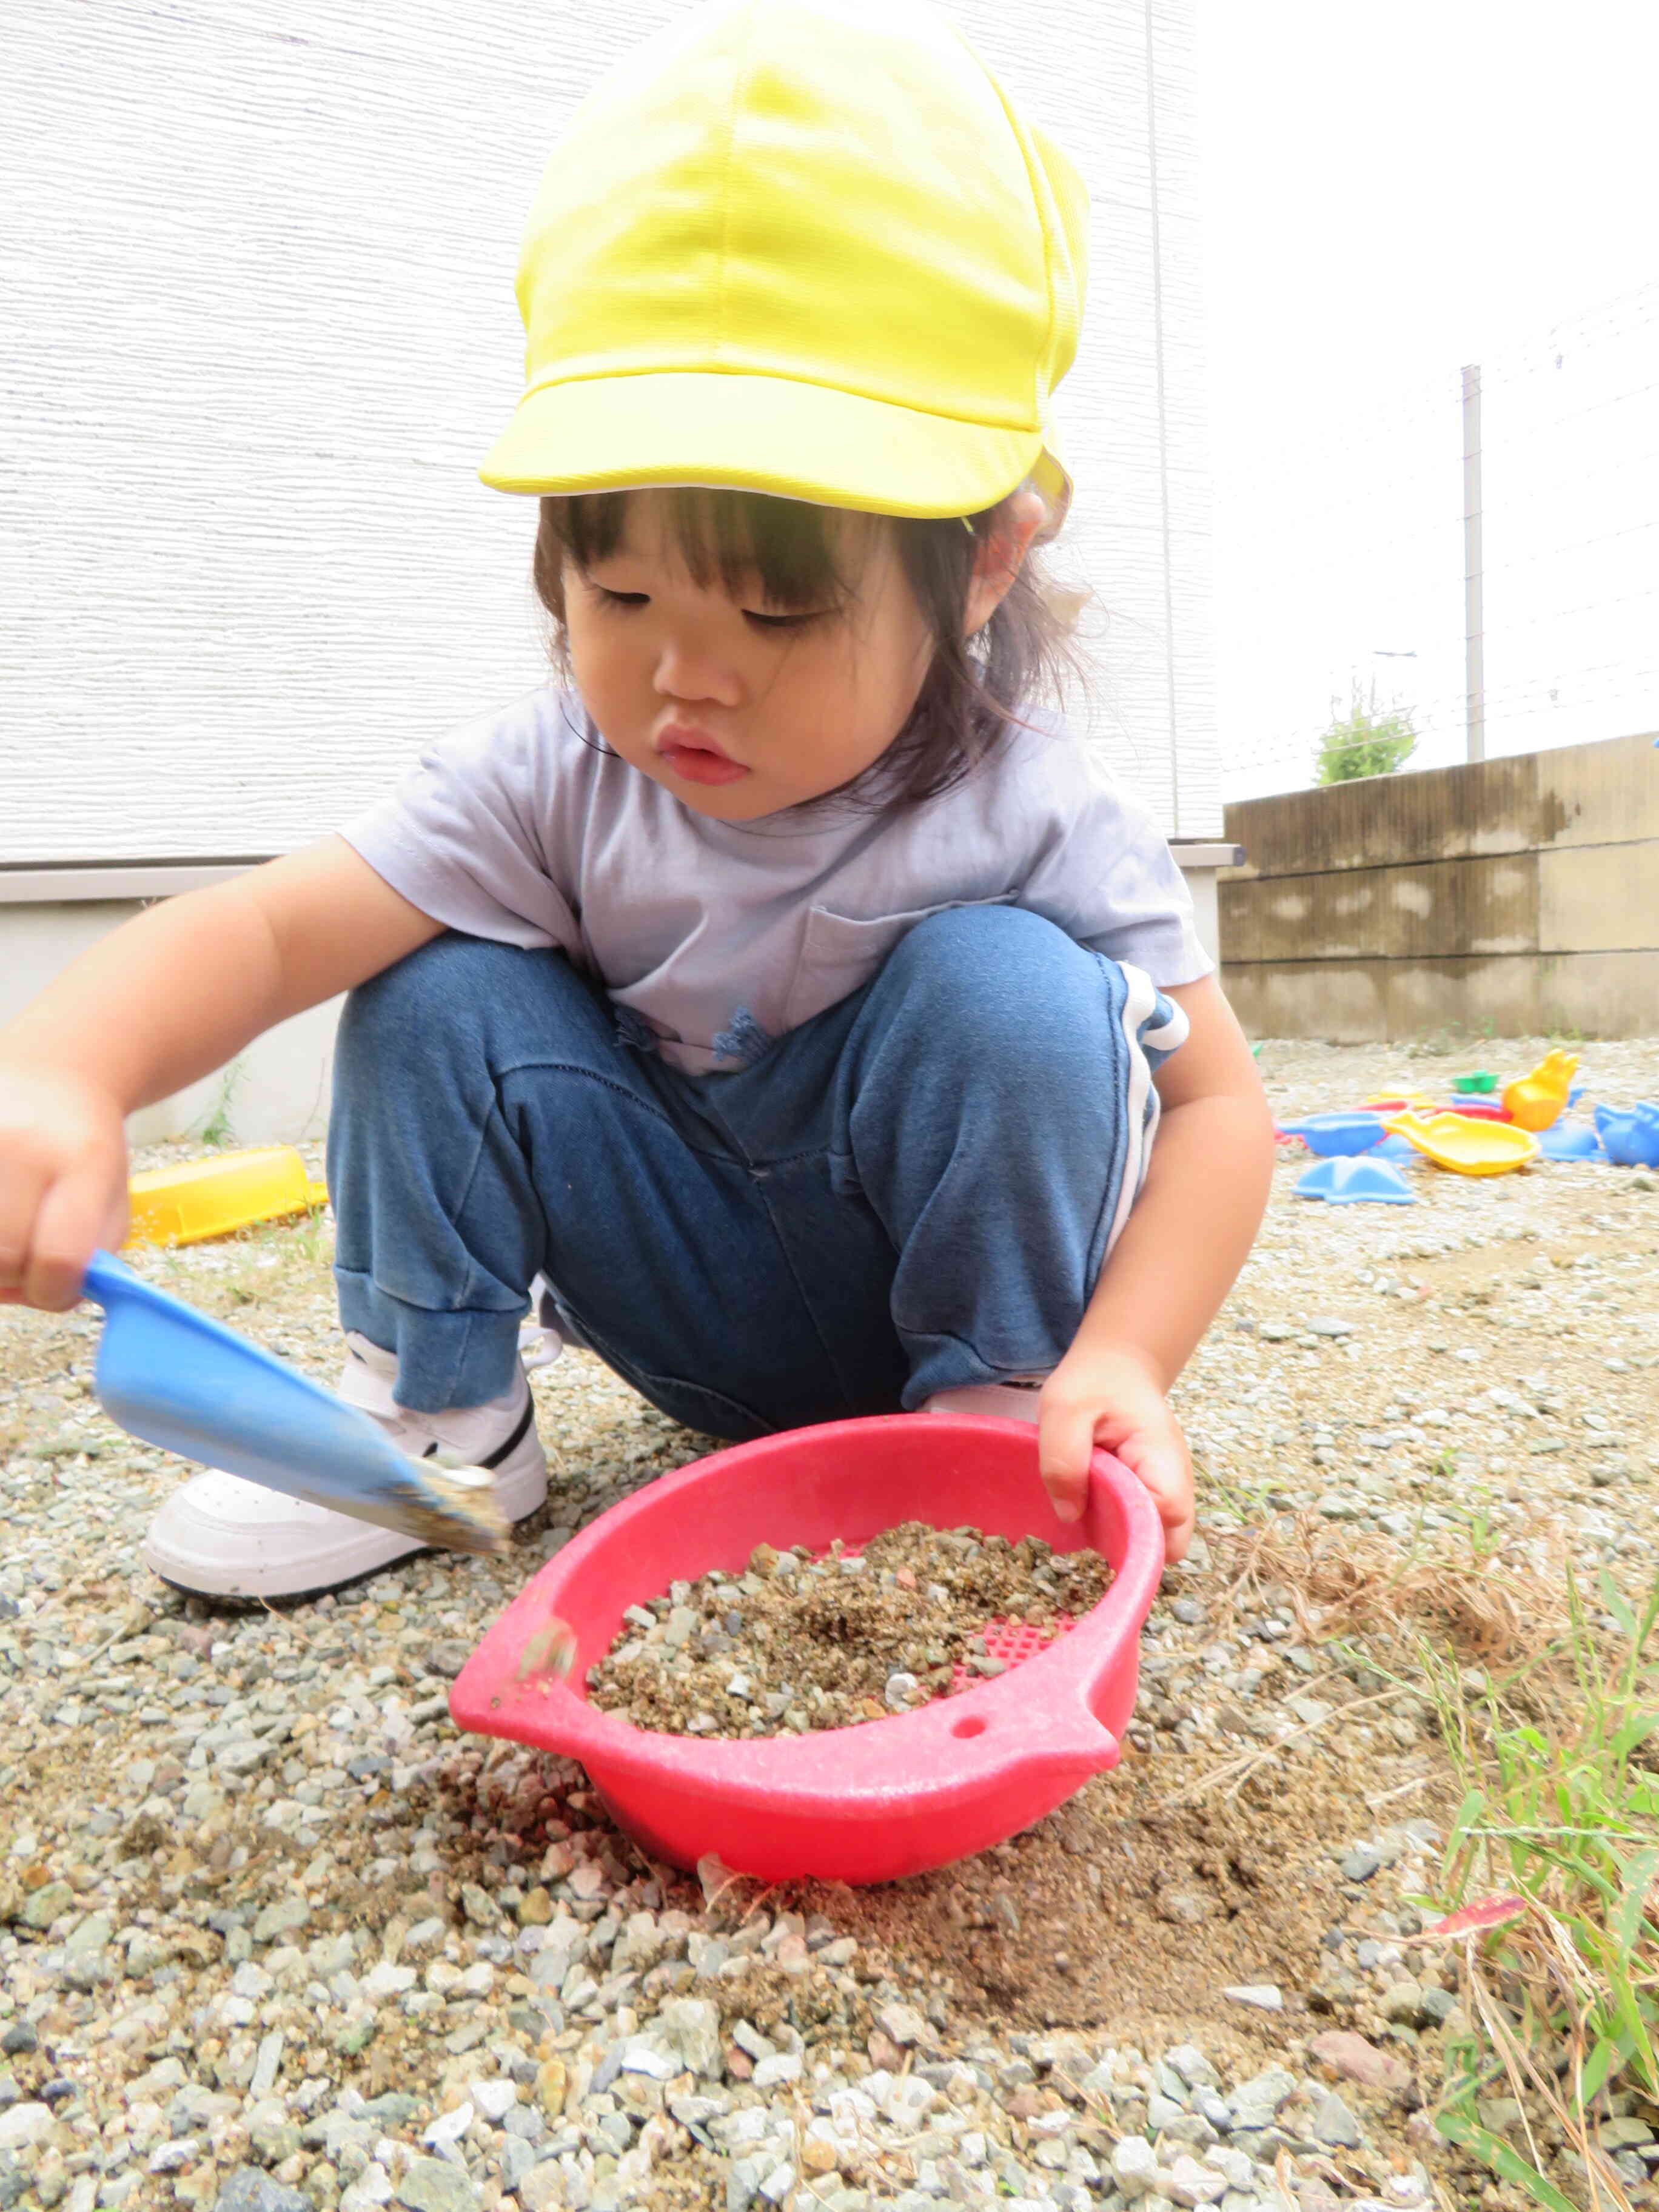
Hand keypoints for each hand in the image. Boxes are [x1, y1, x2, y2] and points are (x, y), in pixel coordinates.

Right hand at [0, 1062, 129, 1309]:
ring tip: (4, 1231)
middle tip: (19, 1260)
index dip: (53, 1291)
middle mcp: (20, 1143)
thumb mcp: (111, 1199)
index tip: (53, 1285)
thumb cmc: (82, 1150)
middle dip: (9, 1278)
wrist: (50, 1074)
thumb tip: (50, 1293)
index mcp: (82, 1160)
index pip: (59, 1258)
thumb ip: (91, 1257)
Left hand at [1037, 1344, 1193, 1561]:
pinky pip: (1142, 1525)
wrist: (1116, 1364)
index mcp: (1162, 1458)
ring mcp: (1167, 1490)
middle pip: (1170, 1542)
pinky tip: (1091, 1508)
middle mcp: (1176, 1482)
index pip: (1167, 1516)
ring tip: (1087, 1515)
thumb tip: (1070, 1514)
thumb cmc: (1093, 1382)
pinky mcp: (1151, 1494)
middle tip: (1089, 1528)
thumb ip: (1064, 1460)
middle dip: (1132, 1547)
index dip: (1134, 1533)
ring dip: (1123, 1538)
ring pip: (1156, 1539)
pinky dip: (1118, 1526)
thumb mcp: (1064, 1409)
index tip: (1095, 1527)